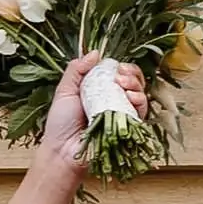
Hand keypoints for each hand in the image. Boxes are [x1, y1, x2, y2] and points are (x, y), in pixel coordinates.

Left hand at [38, 48, 147, 166]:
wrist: (63, 150)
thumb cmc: (60, 124)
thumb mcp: (64, 91)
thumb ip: (76, 70)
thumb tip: (95, 52)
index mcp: (99, 90)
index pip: (118, 72)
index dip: (120, 66)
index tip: (115, 66)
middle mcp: (113, 100)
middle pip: (133, 80)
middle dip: (131, 73)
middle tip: (120, 75)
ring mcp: (122, 113)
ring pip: (140, 93)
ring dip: (135, 84)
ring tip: (123, 84)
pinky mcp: (128, 127)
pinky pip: (142, 111)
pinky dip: (140, 101)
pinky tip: (131, 97)